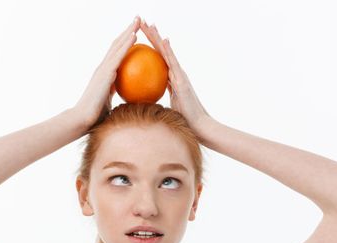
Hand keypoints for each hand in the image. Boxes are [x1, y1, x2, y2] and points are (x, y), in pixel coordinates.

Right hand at [73, 16, 140, 130]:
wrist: (83, 120)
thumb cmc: (96, 118)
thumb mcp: (110, 105)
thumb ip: (118, 98)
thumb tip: (131, 101)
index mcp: (105, 75)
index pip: (116, 55)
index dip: (125, 44)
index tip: (135, 34)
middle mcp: (103, 68)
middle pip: (117, 45)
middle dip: (127, 31)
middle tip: (138, 20)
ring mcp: (103, 69)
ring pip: (117, 45)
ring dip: (128, 32)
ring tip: (138, 20)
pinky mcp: (105, 72)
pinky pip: (119, 55)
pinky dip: (126, 44)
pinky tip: (135, 36)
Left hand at [139, 20, 214, 136]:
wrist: (198, 125)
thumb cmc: (182, 120)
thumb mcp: (166, 108)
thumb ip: (157, 100)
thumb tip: (143, 101)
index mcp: (171, 79)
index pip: (157, 60)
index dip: (149, 49)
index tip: (139, 38)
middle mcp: (176, 73)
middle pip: (161, 52)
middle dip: (151, 37)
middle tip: (142, 23)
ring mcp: (180, 75)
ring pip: (166, 53)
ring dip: (158, 38)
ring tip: (150, 25)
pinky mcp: (182, 79)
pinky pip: (173, 63)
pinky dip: (168, 51)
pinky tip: (163, 40)